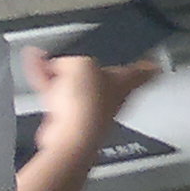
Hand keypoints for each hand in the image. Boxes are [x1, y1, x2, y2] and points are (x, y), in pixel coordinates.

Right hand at [18, 47, 160, 165]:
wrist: (69, 136)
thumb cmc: (88, 106)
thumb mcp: (82, 64)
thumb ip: (75, 59)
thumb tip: (65, 65)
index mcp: (125, 82)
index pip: (143, 71)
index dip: (148, 64)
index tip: (154, 61)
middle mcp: (109, 97)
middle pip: (101, 75)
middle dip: (85, 64)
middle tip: (77, 54)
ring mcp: (88, 108)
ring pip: (74, 83)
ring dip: (58, 71)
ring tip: (43, 57)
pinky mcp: (68, 117)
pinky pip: (57, 92)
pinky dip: (46, 80)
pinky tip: (35, 67)